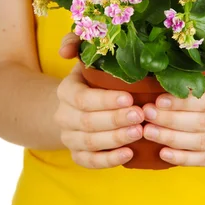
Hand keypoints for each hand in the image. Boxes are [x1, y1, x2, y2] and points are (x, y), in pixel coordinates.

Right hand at [55, 32, 143, 168]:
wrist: (78, 106)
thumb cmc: (93, 78)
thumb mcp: (87, 57)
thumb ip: (77, 42)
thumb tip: (65, 50)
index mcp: (66, 90)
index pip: (82, 98)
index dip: (105, 101)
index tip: (129, 98)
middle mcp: (64, 115)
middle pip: (87, 122)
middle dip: (115, 120)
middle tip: (140, 115)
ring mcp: (69, 137)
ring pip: (89, 143)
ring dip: (115, 139)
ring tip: (139, 132)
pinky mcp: (78, 154)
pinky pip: (90, 162)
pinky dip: (109, 161)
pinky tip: (129, 154)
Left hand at [142, 65, 204, 166]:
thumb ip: (204, 58)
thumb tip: (193, 44)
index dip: (183, 102)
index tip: (158, 100)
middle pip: (203, 122)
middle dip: (171, 120)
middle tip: (146, 115)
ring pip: (202, 142)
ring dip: (172, 139)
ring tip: (148, 132)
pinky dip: (184, 159)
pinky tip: (163, 154)